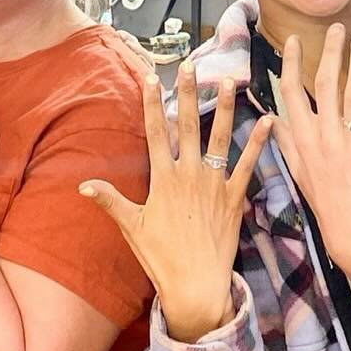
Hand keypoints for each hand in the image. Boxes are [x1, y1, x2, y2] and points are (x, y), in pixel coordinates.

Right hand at [81, 63, 274, 340]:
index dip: (152, 103)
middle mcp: (189, 175)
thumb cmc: (161, 258)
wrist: (196, 285)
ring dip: (224, 108)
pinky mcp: (235, 198)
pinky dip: (258, 143)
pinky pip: (248, 165)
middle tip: (190, 65)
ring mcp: (214, 184)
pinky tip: (268, 121)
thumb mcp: (132, 227)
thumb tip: (82, 185)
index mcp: (163, 179)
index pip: (155, 133)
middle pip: (187, 126)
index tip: (152, 78)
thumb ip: (110, 201)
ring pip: (219, 138)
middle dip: (187, 94)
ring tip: (228, 80)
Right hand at [271, 27, 350, 278]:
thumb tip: (272, 117)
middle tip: (337, 27)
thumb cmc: (326, 203)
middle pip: (325, 83)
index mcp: (303, 140)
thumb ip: (285, 142)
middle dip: (330, 51)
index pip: (292, 92)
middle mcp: (326, 137)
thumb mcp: (298, 172)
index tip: (295, 40)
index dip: (293, 63)